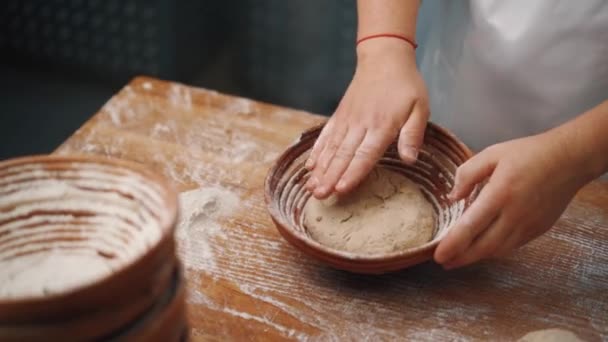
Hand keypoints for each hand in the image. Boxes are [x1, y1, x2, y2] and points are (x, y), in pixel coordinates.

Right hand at [305, 39, 428, 198]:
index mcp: (381, 126)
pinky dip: (317, 151)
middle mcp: (360, 125)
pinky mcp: (340, 116)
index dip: (352, 174)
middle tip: (319, 196)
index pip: (365, 155)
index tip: (340, 189)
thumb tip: (410, 160)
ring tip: (311, 187)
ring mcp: (347, 120)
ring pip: (331, 148)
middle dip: (329, 177)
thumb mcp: (420, 108)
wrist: (384, 58)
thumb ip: (413, 135)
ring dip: (320, 169)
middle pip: (343, 156)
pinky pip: (326, 136)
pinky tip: (310, 166)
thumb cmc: (405, 85)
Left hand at [434, 131, 588, 268]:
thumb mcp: (492, 154)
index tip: (438, 255)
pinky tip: (482, 248)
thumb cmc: (528, 154)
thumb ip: (467, 174)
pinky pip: (511, 246)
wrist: (569, 159)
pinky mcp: (538, 229)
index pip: (471, 227)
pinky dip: (493, 250)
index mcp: (500, 194)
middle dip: (460, 258)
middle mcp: (515, 215)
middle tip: (442, 261)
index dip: (453, 244)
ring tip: (457, 258)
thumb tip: (453, 197)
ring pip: (498, 250)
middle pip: (483, 246)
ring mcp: (529, 225)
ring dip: (476, 257)